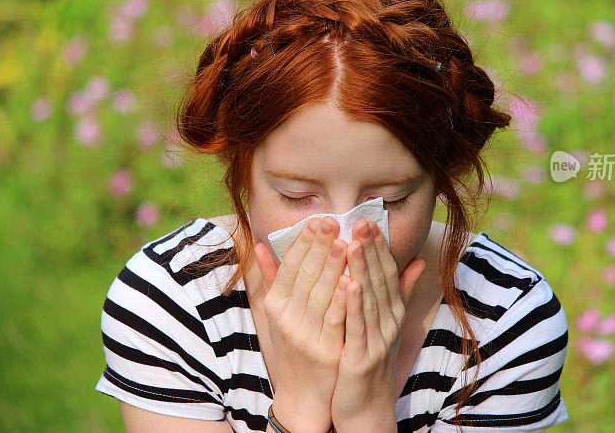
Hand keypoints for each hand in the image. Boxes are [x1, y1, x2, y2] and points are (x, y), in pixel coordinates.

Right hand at [255, 216, 351, 432]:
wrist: (304, 394)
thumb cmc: (295, 345)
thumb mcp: (278, 312)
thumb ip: (273, 278)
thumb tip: (262, 245)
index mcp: (276, 305)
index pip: (290, 266)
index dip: (303, 242)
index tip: (317, 219)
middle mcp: (286, 318)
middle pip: (305, 275)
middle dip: (319, 246)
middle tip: (333, 220)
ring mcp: (304, 335)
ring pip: (320, 294)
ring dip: (332, 267)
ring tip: (345, 243)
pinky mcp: (324, 351)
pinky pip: (333, 321)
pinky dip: (342, 300)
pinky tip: (353, 281)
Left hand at [330, 219, 425, 429]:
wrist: (366, 408)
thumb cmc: (371, 360)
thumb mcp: (388, 323)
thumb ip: (402, 291)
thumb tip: (419, 260)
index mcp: (393, 311)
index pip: (388, 271)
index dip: (379, 246)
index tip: (369, 220)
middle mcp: (389, 321)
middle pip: (380, 279)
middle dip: (370, 248)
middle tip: (360, 220)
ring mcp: (378, 339)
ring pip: (369, 298)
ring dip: (362, 269)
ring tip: (353, 243)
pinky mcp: (362, 357)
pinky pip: (357, 327)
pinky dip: (354, 305)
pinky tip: (348, 285)